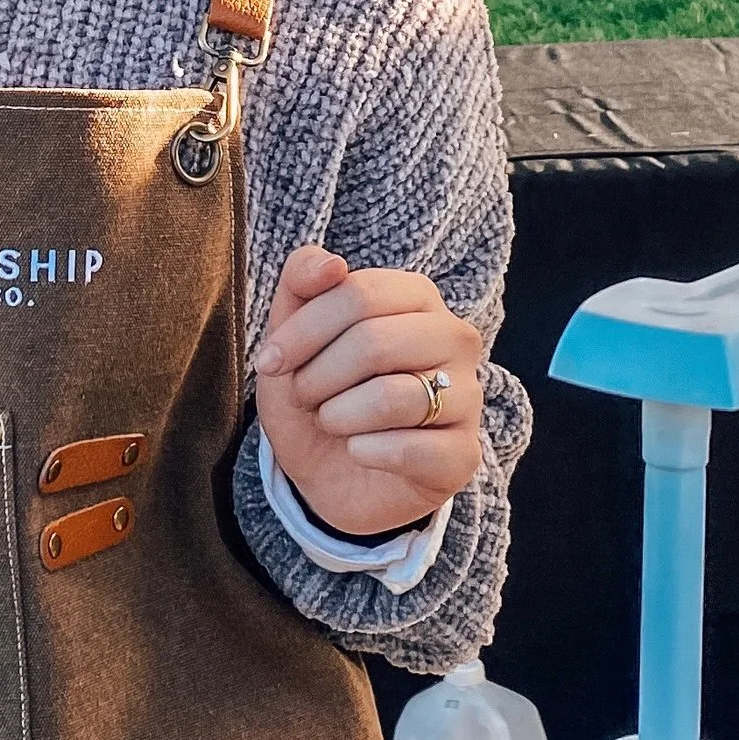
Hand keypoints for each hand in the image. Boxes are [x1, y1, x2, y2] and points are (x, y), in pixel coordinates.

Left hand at [254, 248, 486, 544]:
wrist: (332, 477)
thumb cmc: (319, 395)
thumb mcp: (292, 338)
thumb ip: (302, 283)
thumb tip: (332, 263)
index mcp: (417, 297)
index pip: (358, 293)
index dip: (302, 331)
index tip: (271, 362)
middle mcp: (454, 338)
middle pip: (374, 342)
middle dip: (317, 377)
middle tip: (305, 397)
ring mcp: (467, 397)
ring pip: (391, 398)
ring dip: (338, 416)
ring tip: (332, 422)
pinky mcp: (463, 454)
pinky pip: (409, 449)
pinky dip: (365, 452)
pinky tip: (358, 451)